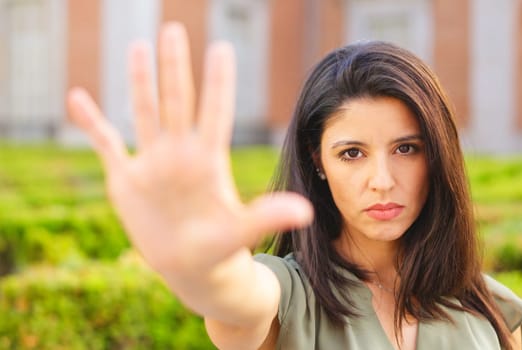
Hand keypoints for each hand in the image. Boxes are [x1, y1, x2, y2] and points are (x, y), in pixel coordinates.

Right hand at [66, 22, 311, 277]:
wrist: (190, 266)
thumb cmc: (220, 249)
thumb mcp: (242, 231)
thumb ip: (267, 216)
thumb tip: (305, 212)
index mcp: (208, 160)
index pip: (214, 111)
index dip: (218, 81)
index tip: (222, 47)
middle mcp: (180, 153)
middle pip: (177, 100)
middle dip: (174, 66)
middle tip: (174, 28)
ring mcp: (153, 162)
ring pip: (145, 112)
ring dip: (140, 81)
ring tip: (139, 45)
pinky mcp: (127, 178)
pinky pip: (106, 143)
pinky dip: (91, 122)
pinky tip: (77, 97)